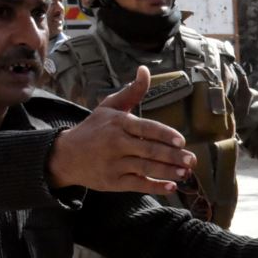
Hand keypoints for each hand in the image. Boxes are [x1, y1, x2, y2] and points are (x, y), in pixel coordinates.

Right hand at [48, 66, 195, 193]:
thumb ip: (132, 91)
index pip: (146, 128)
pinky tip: (171, 187)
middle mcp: (116, 143)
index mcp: (118, 123)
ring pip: (146, 168)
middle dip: (173, 156)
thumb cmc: (94, 129)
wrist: (65, 155)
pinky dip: (155, 187)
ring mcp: (114, 164)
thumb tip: (145, 70)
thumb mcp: (109, 107)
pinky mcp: (112, 182)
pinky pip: (137, 185)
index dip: (164, 134)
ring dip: (168, 172)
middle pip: (149, 150)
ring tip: (186, 173)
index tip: (181, 141)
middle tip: (192, 159)